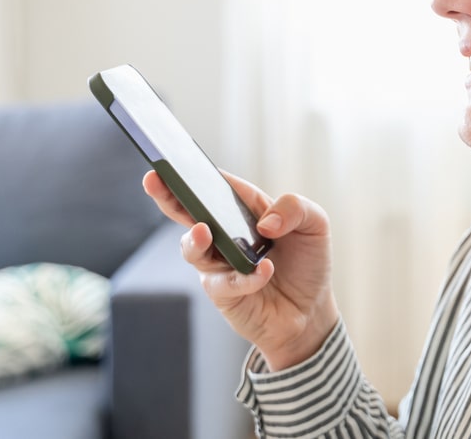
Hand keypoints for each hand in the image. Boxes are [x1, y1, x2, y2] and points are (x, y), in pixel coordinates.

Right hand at [142, 170, 339, 369]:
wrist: (311, 311)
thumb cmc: (309, 262)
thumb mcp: (315, 224)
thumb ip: (295, 208)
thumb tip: (265, 223)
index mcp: (244, 210)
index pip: (217, 186)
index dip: (197, 172)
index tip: (178, 159)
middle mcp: (225, 234)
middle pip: (189, 212)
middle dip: (168, 196)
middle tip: (154, 180)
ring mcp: (219, 264)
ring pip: (192, 249)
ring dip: (195, 239)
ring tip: (204, 230)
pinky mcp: (223, 293)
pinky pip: (224, 283)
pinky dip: (245, 277)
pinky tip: (264, 271)